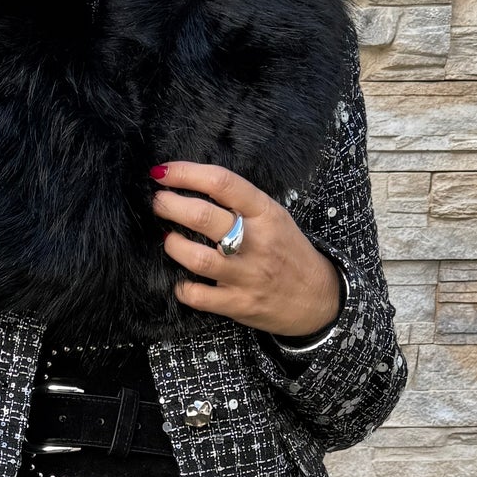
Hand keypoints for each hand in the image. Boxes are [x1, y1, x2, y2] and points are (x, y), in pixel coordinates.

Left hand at [150, 160, 342, 336]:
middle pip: (203, 217)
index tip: (163, 173)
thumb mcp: (274, 217)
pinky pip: (197, 296)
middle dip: (170, 205)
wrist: (319, 297)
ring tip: (168, 239)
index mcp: (266, 213)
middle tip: (158, 203)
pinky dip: (182, 287)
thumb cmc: (288, 251)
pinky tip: (181, 280)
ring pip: (196, 258)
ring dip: (173, 245)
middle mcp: (257, 241)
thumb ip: (240, 203)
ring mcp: (247, 275)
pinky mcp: (239, 304)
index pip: (222, 183)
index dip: (186, 173)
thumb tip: (192, 186)